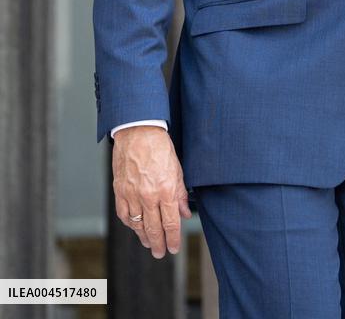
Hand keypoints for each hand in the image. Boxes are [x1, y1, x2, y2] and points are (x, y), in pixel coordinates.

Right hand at [112, 125, 191, 257]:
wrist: (138, 132)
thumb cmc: (160, 147)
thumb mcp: (178, 169)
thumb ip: (180, 194)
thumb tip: (184, 214)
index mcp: (165, 190)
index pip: (170, 223)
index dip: (172, 239)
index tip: (173, 248)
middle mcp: (148, 195)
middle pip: (153, 229)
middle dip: (158, 244)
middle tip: (160, 253)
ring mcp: (131, 194)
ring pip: (137, 225)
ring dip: (143, 237)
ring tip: (149, 243)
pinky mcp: (119, 190)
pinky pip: (124, 214)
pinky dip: (129, 224)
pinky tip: (134, 227)